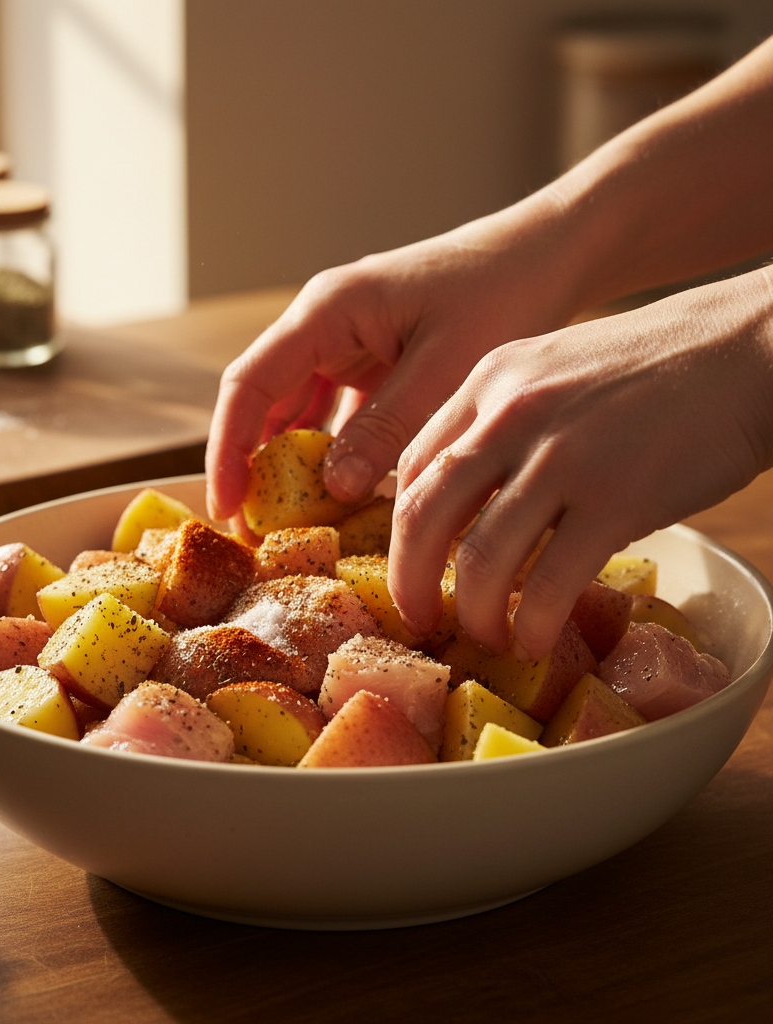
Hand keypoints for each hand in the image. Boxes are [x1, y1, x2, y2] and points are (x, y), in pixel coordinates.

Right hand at [205, 195, 584, 523]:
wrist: (546, 255)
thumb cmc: (502, 292)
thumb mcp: (446, 366)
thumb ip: (388, 426)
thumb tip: (333, 488)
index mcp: (328, 310)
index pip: (250, 384)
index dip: (229, 449)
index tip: (225, 508)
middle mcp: (323, 324)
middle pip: (262, 401)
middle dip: (251, 466)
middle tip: (254, 532)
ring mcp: (344, 343)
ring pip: (293, 411)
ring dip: (286, 464)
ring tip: (285, 524)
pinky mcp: (369, 362)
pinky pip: (332, 415)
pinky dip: (329, 455)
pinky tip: (336, 496)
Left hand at [389, 269, 772, 659]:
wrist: (744, 349)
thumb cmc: (649, 367)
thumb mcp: (550, 372)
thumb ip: (500, 424)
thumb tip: (464, 495)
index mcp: (487, 383)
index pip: (412, 466)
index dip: (398, 529)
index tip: (407, 566)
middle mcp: (511, 416)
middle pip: (424, 515)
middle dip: (409, 581)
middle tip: (419, 617)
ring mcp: (562, 457)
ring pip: (481, 557)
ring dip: (475, 612)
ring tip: (487, 635)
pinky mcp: (616, 498)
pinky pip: (551, 581)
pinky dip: (534, 623)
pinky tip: (536, 639)